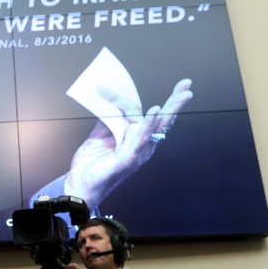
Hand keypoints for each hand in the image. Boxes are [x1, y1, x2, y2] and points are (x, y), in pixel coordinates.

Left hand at [64, 78, 192, 207]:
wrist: (81, 183)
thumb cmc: (92, 164)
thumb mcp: (99, 135)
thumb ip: (106, 120)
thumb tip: (106, 101)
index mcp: (136, 138)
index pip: (142, 113)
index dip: (130, 98)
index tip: (107, 87)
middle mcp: (142, 144)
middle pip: (162, 119)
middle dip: (175, 102)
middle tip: (187, 85)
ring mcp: (139, 150)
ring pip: (156, 125)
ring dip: (169, 108)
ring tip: (181, 94)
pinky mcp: (131, 157)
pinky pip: (141, 138)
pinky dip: (148, 124)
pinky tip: (155, 112)